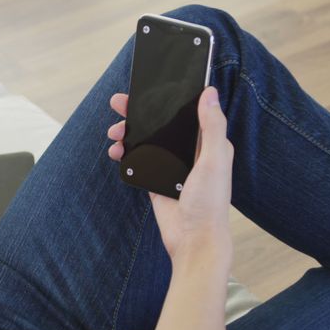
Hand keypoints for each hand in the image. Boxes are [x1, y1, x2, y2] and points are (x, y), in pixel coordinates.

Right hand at [107, 87, 233, 260]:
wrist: (193, 240)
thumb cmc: (209, 204)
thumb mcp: (215, 160)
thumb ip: (212, 127)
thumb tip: (210, 93)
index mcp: (209, 143)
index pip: (186, 112)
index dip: (167, 98)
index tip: (147, 88)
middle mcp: (191, 152)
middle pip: (162, 124)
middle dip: (140, 113)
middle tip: (119, 103)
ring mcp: (172, 166)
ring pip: (147, 141)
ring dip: (129, 134)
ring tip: (114, 133)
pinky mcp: (157, 181)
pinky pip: (138, 161)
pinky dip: (126, 154)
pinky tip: (117, 152)